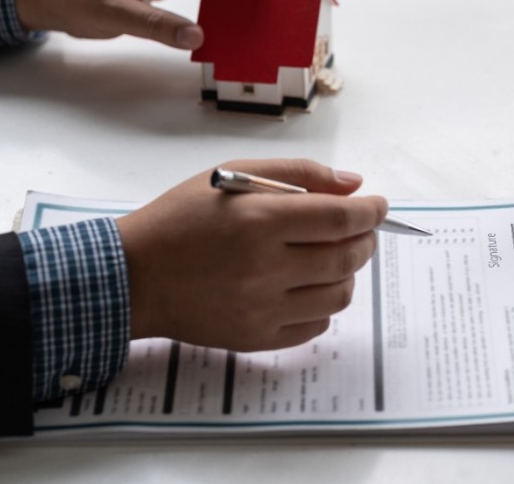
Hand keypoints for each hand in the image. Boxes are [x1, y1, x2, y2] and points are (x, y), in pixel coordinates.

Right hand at [116, 159, 387, 351]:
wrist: (134, 276)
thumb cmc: (181, 219)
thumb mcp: (233, 175)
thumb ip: (298, 173)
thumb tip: (353, 184)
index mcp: (259, 220)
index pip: (341, 218)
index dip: (371, 211)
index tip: (379, 206)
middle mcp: (264, 268)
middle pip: (347, 257)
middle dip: (365, 239)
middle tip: (361, 229)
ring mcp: (262, 309)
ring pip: (339, 295)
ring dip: (348, 272)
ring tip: (333, 256)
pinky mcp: (257, 338)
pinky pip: (315, 326)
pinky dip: (323, 304)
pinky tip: (307, 285)